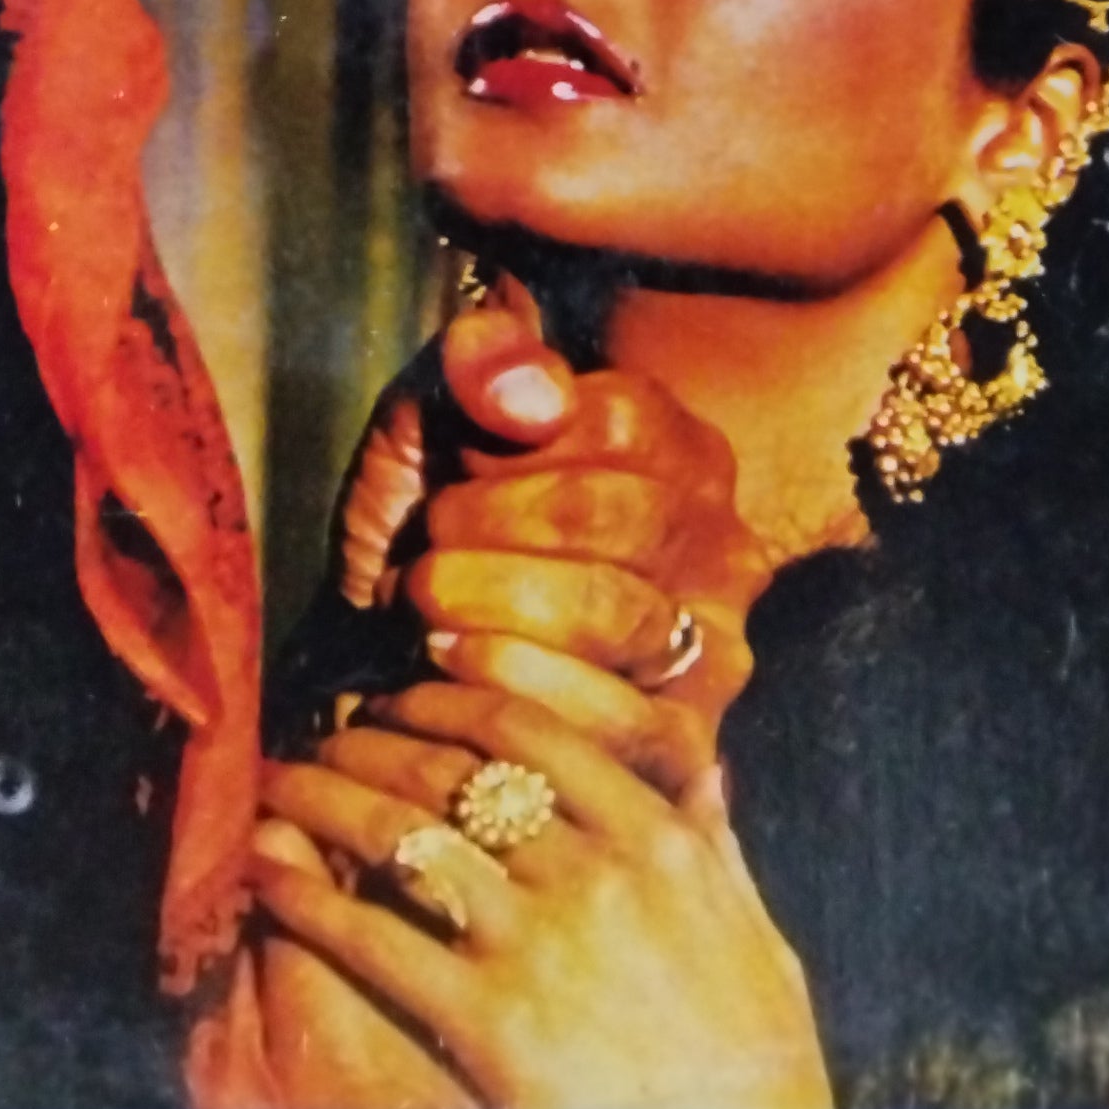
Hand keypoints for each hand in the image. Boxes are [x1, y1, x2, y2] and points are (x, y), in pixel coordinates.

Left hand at [253, 681, 833, 1108]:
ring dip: (323, 798)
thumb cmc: (760, 1078)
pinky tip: (268, 875)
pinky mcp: (487, 1021)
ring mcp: (539, 943)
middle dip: (373, 739)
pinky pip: (372, 939)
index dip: (453, 695)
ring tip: (280, 783)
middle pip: (454, 768)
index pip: (534, 728)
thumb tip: (705, 775)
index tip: (410, 686)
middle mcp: (597, 873)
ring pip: (402, 835)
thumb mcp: (758, 944)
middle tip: (329, 730)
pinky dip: (307, 897)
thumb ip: (718, 851)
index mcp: (662, 842)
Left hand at [340, 276, 769, 790]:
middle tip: (428, 550)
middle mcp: (720, 544)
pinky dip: (510, 686)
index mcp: (681, 449)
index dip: (503, 447)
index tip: (452, 470)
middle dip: (482, 527)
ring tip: (429, 608)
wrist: (388, 655)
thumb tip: (524, 393)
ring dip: (486, 604)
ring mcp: (712, 649)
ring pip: (615, 613)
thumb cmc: (428, 521)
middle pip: (608, 514)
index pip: (611, 422)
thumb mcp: (438, 413)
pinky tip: (448, 665)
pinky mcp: (681, 745)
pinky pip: (618, 721)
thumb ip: (480, 363)